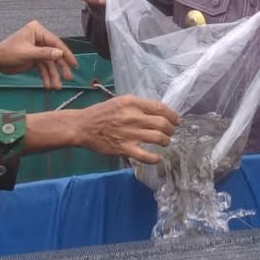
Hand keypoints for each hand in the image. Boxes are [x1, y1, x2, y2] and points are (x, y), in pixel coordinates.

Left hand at [0, 20, 74, 88]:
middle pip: (54, 54)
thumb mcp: (27, 53)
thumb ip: (44, 53)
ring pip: (49, 63)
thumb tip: (60, 54)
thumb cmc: (8, 53)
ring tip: (57, 86)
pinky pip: (43, 67)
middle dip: (60, 67)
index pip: (55, 42)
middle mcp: (39, 38)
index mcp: (37, 31)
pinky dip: (45, 76)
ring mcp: (37, 49)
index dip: (66, 54)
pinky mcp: (34, 58)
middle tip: (68, 78)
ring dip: (53, 75)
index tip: (74, 64)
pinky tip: (47, 85)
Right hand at [25, 96, 178, 163]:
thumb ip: (138, 106)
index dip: (172, 115)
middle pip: (162, 123)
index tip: (176, 120)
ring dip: (166, 141)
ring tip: (165, 142)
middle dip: (171, 129)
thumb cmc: (101, 113)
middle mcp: (133, 117)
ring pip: (158, 138)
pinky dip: (155, 158)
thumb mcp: (120, 102)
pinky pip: (145, 156)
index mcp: (132, 103)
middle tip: (171, 132)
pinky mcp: (124, 148)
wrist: (82, 126)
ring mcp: (129, 134)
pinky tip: (158, 158)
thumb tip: (158, 112)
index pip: (160, 108)